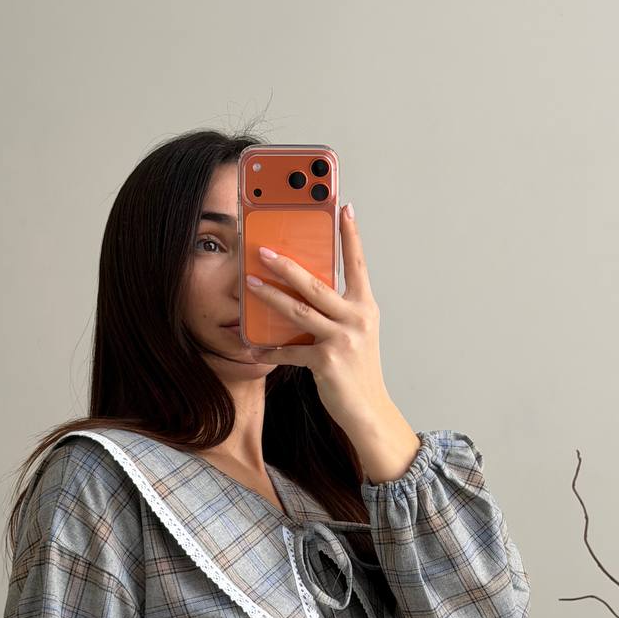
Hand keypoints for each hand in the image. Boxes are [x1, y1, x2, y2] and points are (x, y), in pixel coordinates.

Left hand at [244, 202, 393, 437]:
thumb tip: (305, 289)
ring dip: (270, 296)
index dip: (351, 235)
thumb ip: (337, 310)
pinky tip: (255, 349)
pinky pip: (292, 350)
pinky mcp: (327, 361)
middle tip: (262, 250)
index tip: (345, 207)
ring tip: (250, 283)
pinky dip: (272, 350)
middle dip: (286, 265)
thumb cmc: (357, 370)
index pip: (357, 264)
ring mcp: (342, 339)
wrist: (368, 409)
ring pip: (299, 311)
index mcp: (365, 307)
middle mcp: (357, 318)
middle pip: (316, 284)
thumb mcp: (355, 333)